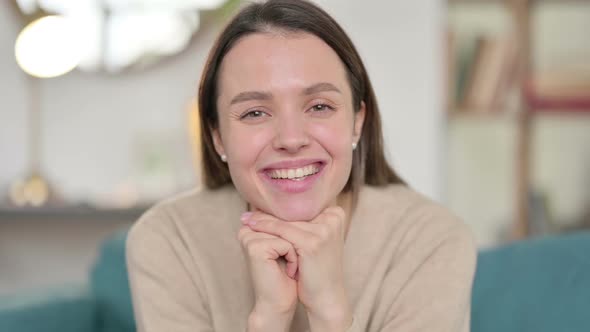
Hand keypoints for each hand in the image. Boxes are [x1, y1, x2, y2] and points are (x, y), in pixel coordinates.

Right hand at [237, 224, 297, 331]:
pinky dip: (293, 258)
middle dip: (297, 242)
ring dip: (297, 251)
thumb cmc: (288, 275)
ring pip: (287, 232)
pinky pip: (286, 244)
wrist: (280, 303)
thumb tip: (306, 203)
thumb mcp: (289, 246)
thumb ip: (288, 225)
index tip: (292, 253)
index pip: (282, 217)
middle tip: (293, 262)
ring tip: (291, 267)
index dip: (296, 233)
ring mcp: (249, 237)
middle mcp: (247, 229)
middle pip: (285, 223)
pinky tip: (288, 272)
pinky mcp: (255, 247)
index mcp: (253, 227)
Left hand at [242, 207, 352, 330]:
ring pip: (286, 220)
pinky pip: (282, 231)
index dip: (279, 206)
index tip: (259, 204)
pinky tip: (252, 227)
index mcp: (336, 214)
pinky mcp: (313, 242)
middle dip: (269, 212)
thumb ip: (305, 223)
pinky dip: (265, 228)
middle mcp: (333, 218)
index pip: (301, 206)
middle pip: (293, 212)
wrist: (327, 296)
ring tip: (246, 219)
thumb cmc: (318, 268)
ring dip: (263, 219)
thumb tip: (278, 206)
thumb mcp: (315, 240)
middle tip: (248, 211)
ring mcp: (324, 230)